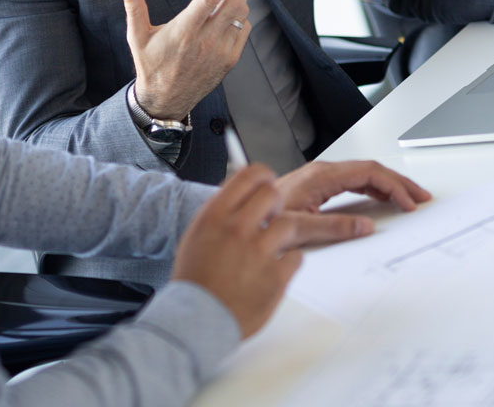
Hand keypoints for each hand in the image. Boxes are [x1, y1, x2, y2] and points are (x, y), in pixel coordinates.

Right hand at [119, 0, 254, 119]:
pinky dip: (241, 16)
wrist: (166, 100)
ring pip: (241, 15)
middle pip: (234, 2)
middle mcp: (206, 40)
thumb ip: (135, 8)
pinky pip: (243, 31)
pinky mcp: (229, 60)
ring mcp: (221, 51)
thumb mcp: (137, 37)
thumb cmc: (151, 66)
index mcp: (184, 31)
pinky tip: (232, 10)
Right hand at [171, 164, 302, 338]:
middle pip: (271, 194)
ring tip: (272, 245)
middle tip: (272, 215)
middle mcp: (237, 229)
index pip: (249, 175)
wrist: (197, 319)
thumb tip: (240, 192)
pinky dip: (289, 262)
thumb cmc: (196, 279)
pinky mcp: (275, 278)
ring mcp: (258, 253)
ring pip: (288, 224)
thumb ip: (221, 211)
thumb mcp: (199, 233)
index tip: (267, 182)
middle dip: (274, 203)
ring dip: (283, 233)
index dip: (263, 175)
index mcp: (216, 215)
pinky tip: (275, 268)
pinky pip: (296, 257)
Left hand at [271, 159, 431, 245]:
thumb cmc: (265, 218)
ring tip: (408, 198)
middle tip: (421, 196)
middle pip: (370, 169)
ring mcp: (321, 176)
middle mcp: (323, 171)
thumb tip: (367, 227)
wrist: (244, 215)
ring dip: (388, 184)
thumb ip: (333, 227)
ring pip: (363, 174)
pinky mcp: (318, 184)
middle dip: (398, 181)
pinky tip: (383, 198)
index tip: (410, 201)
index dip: (394, 185)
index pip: (368, 172)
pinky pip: (353, 181)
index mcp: (322, 175)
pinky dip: (374, 188)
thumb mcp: (300, 226)